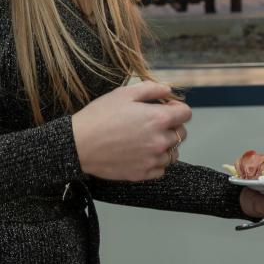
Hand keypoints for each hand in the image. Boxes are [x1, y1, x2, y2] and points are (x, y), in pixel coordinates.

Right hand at [72, 81, 192, 180]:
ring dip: (166, 146)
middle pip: (181, 133)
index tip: (166, 108)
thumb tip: (168, 90)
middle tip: (153, 123)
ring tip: (147, 140)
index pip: (186, 114)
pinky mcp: (142, 174)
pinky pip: (161, 169)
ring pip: (173, 153)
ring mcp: (152, 160)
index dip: (177, 108)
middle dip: (172, 126)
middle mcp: (159, 141)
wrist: (77, 144)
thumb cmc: (98, 117)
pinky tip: (142, 154)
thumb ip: (151, 89)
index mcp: (158, 119)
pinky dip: (156, 162)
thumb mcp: (124, 94)